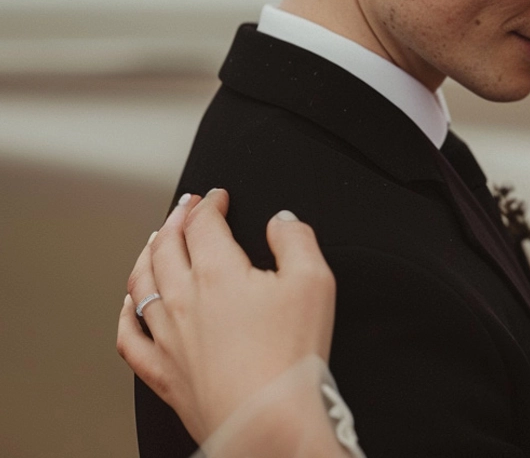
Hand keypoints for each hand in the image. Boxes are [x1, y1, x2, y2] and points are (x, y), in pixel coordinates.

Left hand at [117, 190, 335, 443]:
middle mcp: (184, 300)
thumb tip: (282, 221)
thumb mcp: (313, 281)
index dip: (210, 203)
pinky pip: (129, 337)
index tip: (217, 197)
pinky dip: (126, 313)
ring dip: (148, 253)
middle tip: (185, 207)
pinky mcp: (163, 373)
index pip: (203, 224)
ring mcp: (167, 338)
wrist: (270, 422)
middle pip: (166, 245)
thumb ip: (296, 240)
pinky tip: (130, 305)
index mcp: (218, 273)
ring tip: (154, 240)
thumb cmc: (291, 357)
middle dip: (176, 219)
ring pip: (141, 283)